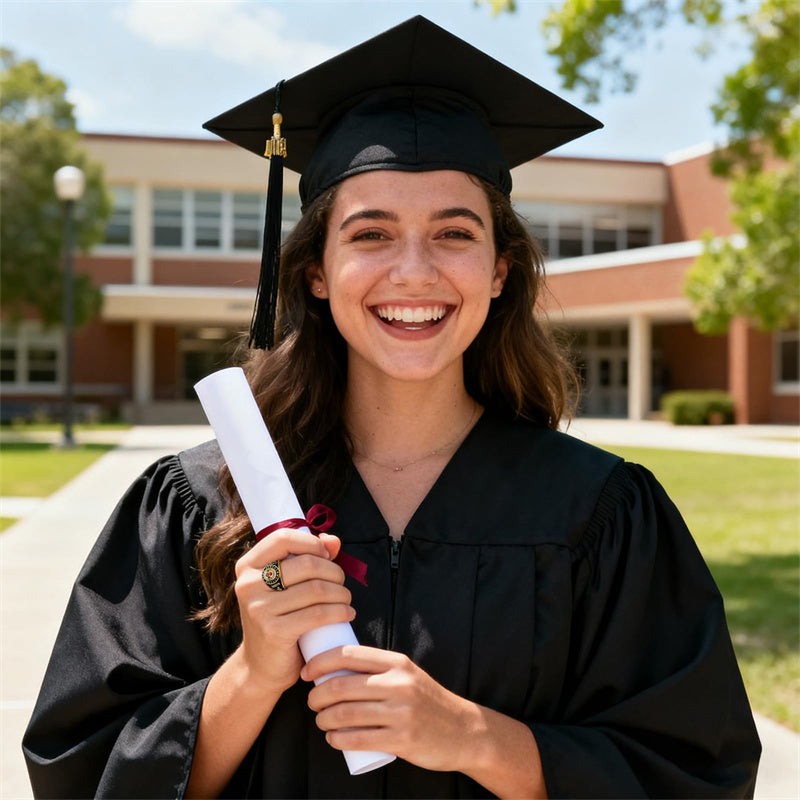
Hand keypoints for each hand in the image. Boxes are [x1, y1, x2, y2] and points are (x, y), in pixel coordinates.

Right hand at [233, 530, 355, 694]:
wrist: (261, 667)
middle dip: (334, 572)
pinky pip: (318, 614)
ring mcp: (259, 608)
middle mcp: (248, 584)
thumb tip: (333, 541)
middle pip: (307, 564)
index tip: (327, 556)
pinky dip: (340, 612)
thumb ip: (309, 557)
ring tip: (345, 600)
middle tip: (341, 584)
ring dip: (341, 593)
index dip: (312, 543)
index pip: (283, 537)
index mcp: (248, 566)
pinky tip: (347, 614)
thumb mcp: (287, 585)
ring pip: (316, 589)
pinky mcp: (274, 631)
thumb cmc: (280, 618)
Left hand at [303, 645, 474, 772]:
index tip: (307, 673)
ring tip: (321, 721)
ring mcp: (401, 712)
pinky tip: (333, 739)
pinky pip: (358, 739)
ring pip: (345, 714)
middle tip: (312, 702)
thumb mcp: (407, 674)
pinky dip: (337, 739)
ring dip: (323, 719)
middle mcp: (398, 683)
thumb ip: (377, 669)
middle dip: (316, 696)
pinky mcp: (402, 739)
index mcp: (397, 662)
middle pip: (341, 686)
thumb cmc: (426, 700)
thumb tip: (333, 668)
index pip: (348, 654)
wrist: (464, 730)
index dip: (320, 662)